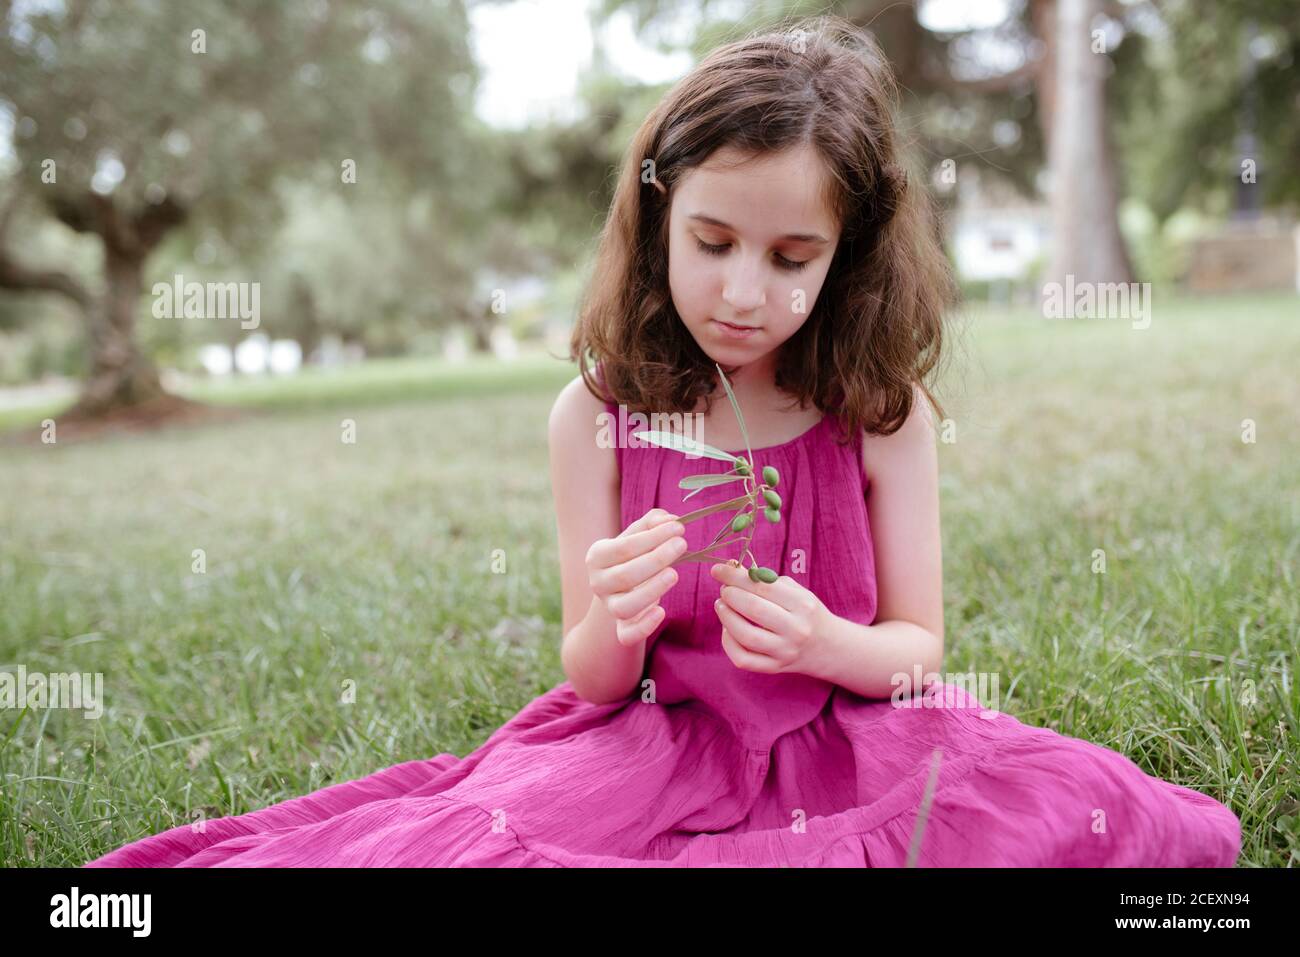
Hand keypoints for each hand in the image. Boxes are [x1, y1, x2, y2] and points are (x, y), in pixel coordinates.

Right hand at [586, 508, 687, 646]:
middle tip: (682, 545)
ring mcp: (609, 607)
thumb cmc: (632, 556)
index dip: (653, 537)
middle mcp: (598, 583)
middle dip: (657, 559)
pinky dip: (644, 626)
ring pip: (624, 607)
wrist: (619, 588)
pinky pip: (627, 635)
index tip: (679, 528)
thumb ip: (652, 523)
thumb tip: (669, 519)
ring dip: (651, 591)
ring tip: (674, 574)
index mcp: (597, 556)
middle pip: (625, 575)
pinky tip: (662, 611)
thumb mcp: (637, 536)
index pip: (624, 547)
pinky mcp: (621, 629)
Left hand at [709, 562, 831, 675]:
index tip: (717, 569)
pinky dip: (728, 642)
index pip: (763, 587)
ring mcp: (785, 651)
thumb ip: (766, 581)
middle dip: (730, 594)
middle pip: (754, 609)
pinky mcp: (775, 668)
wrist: (828, 647)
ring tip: (721, 605)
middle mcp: (796, 629)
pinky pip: (743, 658)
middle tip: (724, 588)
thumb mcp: (796, 592)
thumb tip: (732, 570)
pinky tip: (728, 629)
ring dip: (726, 616)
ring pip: (746, 635)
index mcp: (803, 605)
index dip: (735, 577)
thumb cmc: (805, 613)